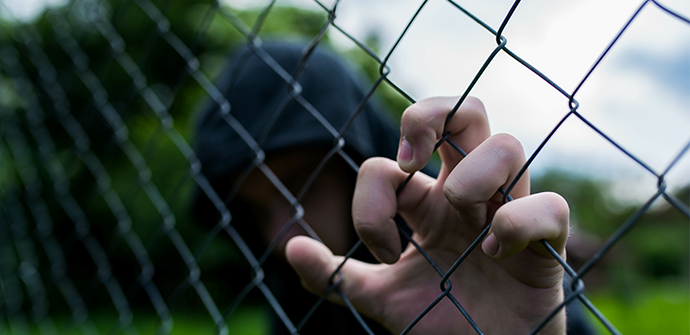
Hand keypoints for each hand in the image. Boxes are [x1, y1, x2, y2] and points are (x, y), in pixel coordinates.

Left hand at [285, 96, 568, 333]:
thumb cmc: (438, 325)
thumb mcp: (380, 299)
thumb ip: (336, 277)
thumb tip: (289, 249)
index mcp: (426, 205)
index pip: (390, 163)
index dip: (373, 199)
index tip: (383, 252)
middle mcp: (467, 197)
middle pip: (466, 112)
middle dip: (430, 116)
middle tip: (410, 160)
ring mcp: (508, 214)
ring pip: (508, 145)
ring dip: (473, 174)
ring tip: (461, 216)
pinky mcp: (544, 245)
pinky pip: (550, 206)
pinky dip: (519, 220)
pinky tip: (497, 251)